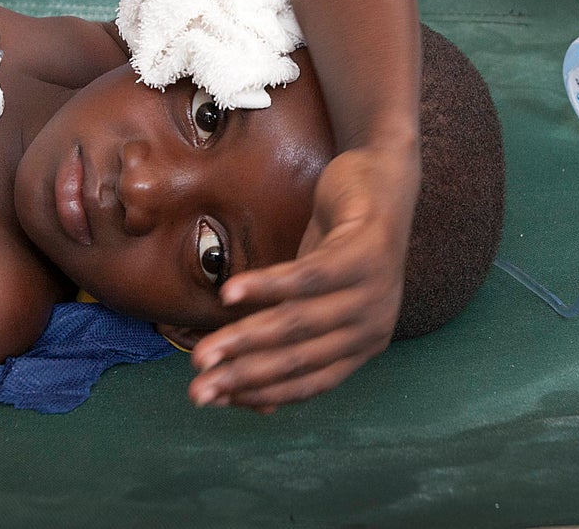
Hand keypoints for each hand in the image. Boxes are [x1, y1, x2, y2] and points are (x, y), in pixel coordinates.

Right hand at [187, 144, 417, 412]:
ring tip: (204, 352)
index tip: (211, 399)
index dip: (258, 393)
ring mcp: (374, 291)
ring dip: (244, 338)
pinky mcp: (365, 252)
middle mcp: (373, 327)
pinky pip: (308, 276)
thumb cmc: (339, 245)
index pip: (308, 384)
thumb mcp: (313, 295)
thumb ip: (288, 334)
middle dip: (243, 376)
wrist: (381, 180)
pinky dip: (266, 286)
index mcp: (362, 346)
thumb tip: (252, 390)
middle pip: (299, 358)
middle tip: (197, 387)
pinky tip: (229, 293)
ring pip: (298, 322)